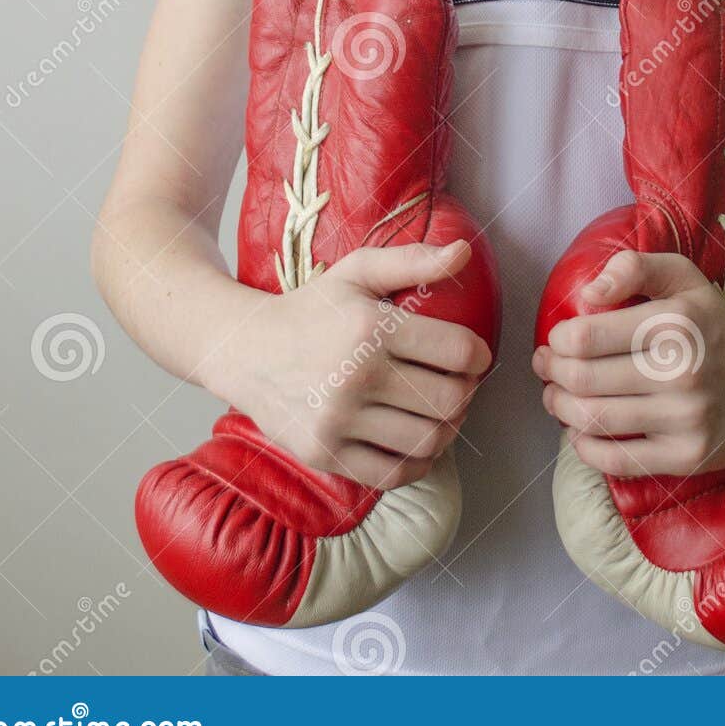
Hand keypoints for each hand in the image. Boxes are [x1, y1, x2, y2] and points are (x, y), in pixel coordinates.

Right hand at [228, 239, 492, 492]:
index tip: (473, 357)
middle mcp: (356, 376)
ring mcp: (338, 420)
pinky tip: (416, 441)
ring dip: (447, 429)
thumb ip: (413, 260)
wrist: (245, 351)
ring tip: (440, 412)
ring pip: (427, 440)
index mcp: (370, 327)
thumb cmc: (311, 309)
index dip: (478, 356)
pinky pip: (393, 474)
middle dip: (466, 394)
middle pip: (448, 400)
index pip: (457, 352)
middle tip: (459, 385)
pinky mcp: (325, 454)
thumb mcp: (357, 271)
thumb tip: (464, 251)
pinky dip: (417, 463)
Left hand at [531, 248, 724, 477]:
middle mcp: (681, 373)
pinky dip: (585, 446)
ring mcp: (686, 420)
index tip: (556, 340)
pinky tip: (581, 429)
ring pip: (593, 420)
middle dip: (551, 373)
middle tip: (546, 368)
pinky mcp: (688, 457)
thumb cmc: (712, 323)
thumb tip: (589, 292)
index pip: (585, 338)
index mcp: (674, 323)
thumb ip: (634, 267)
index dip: (557, 341)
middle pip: (582, 381)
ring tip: (557, 395)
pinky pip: (616, 459)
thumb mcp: (682, 277)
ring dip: (561, 408)